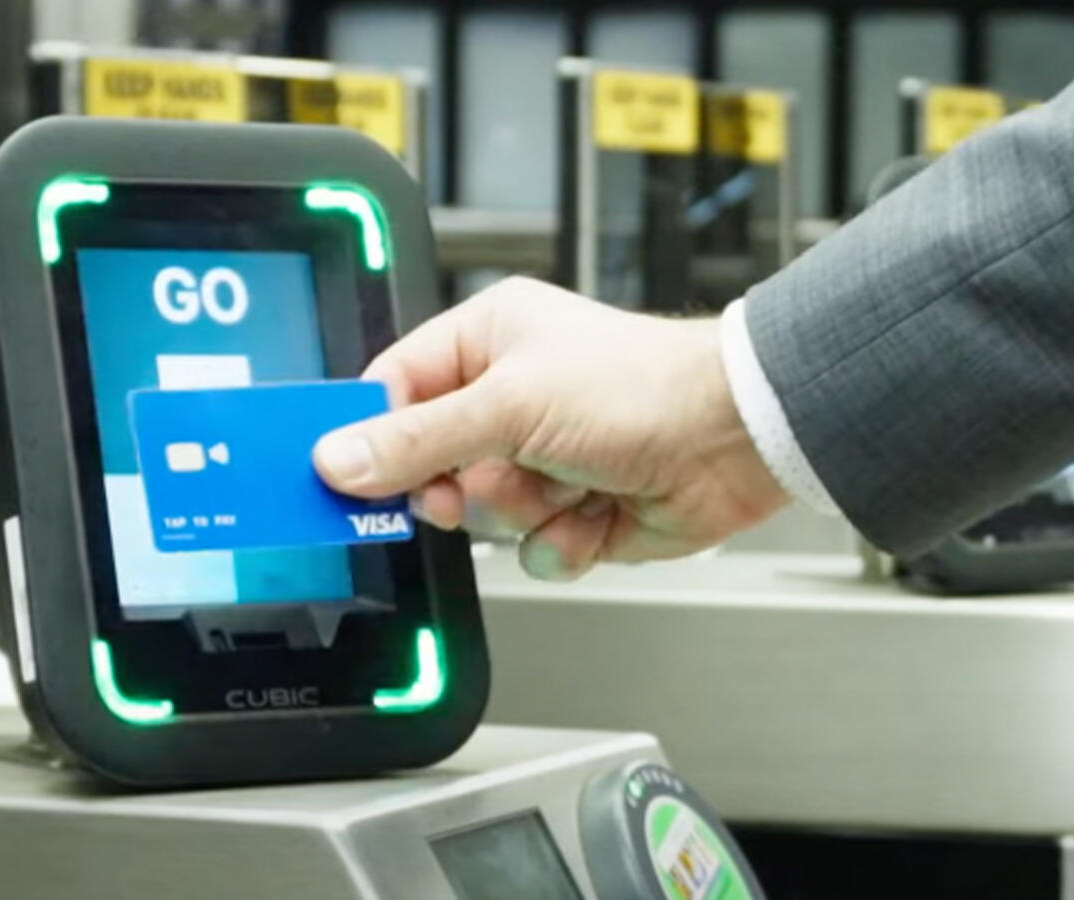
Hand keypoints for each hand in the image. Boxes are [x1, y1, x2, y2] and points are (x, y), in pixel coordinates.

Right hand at [311, 277, 788, 579]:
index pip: (396, 388)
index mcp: (489, 340)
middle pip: (433, 464)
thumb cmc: (643, 388)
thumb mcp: (510, 404)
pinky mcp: (580, 510)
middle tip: (472, 488)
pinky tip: (596, 514)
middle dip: (460, 486)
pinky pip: (533, 548)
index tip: (349, 475)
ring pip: (486, 514)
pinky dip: (562, 542)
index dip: (373, 434)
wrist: (734, 439)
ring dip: (523, 512)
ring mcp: (549, 456)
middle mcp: (515, 396)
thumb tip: (339, 457)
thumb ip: (419, 438)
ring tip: (567, 484)